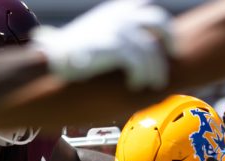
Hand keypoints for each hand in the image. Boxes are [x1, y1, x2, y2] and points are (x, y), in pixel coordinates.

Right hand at [33, 0, 172, 89]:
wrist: (52, 60)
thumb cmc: (75, 55)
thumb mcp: (99, 35)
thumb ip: (120, 37)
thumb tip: (142, 53)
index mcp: (116, 11)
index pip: (148, 10)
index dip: (164, 27)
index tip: (168, 45)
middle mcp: (118, 16)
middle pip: (158, 21)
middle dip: (169, 40)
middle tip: (172, 58)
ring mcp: (115, 29)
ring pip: (150, 49)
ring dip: (155, 69)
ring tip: (153, 84)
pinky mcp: (112, 46)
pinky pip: (138, 63)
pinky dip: (140, 76)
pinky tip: (135, 85)